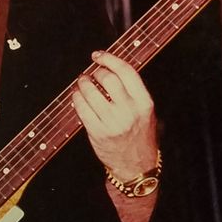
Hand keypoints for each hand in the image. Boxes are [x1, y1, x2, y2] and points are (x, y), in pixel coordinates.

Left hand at [69, 50, 158, 179]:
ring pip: (90, 92)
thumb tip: (110, 66)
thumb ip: (132, 91)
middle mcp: (129, 111)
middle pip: (107, 79)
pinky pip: (81, 108)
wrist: (136, 166)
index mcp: (144, 102)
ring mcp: (113, 122)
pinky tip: (77, 96)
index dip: (109, 59)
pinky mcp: (97, 132)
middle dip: (95, 72)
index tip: (98, 55)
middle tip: (91, 74)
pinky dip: (76, 98)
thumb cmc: (139, 135)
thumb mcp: (145, 112)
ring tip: (82, 83)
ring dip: (82, 83)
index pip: (126, 72)